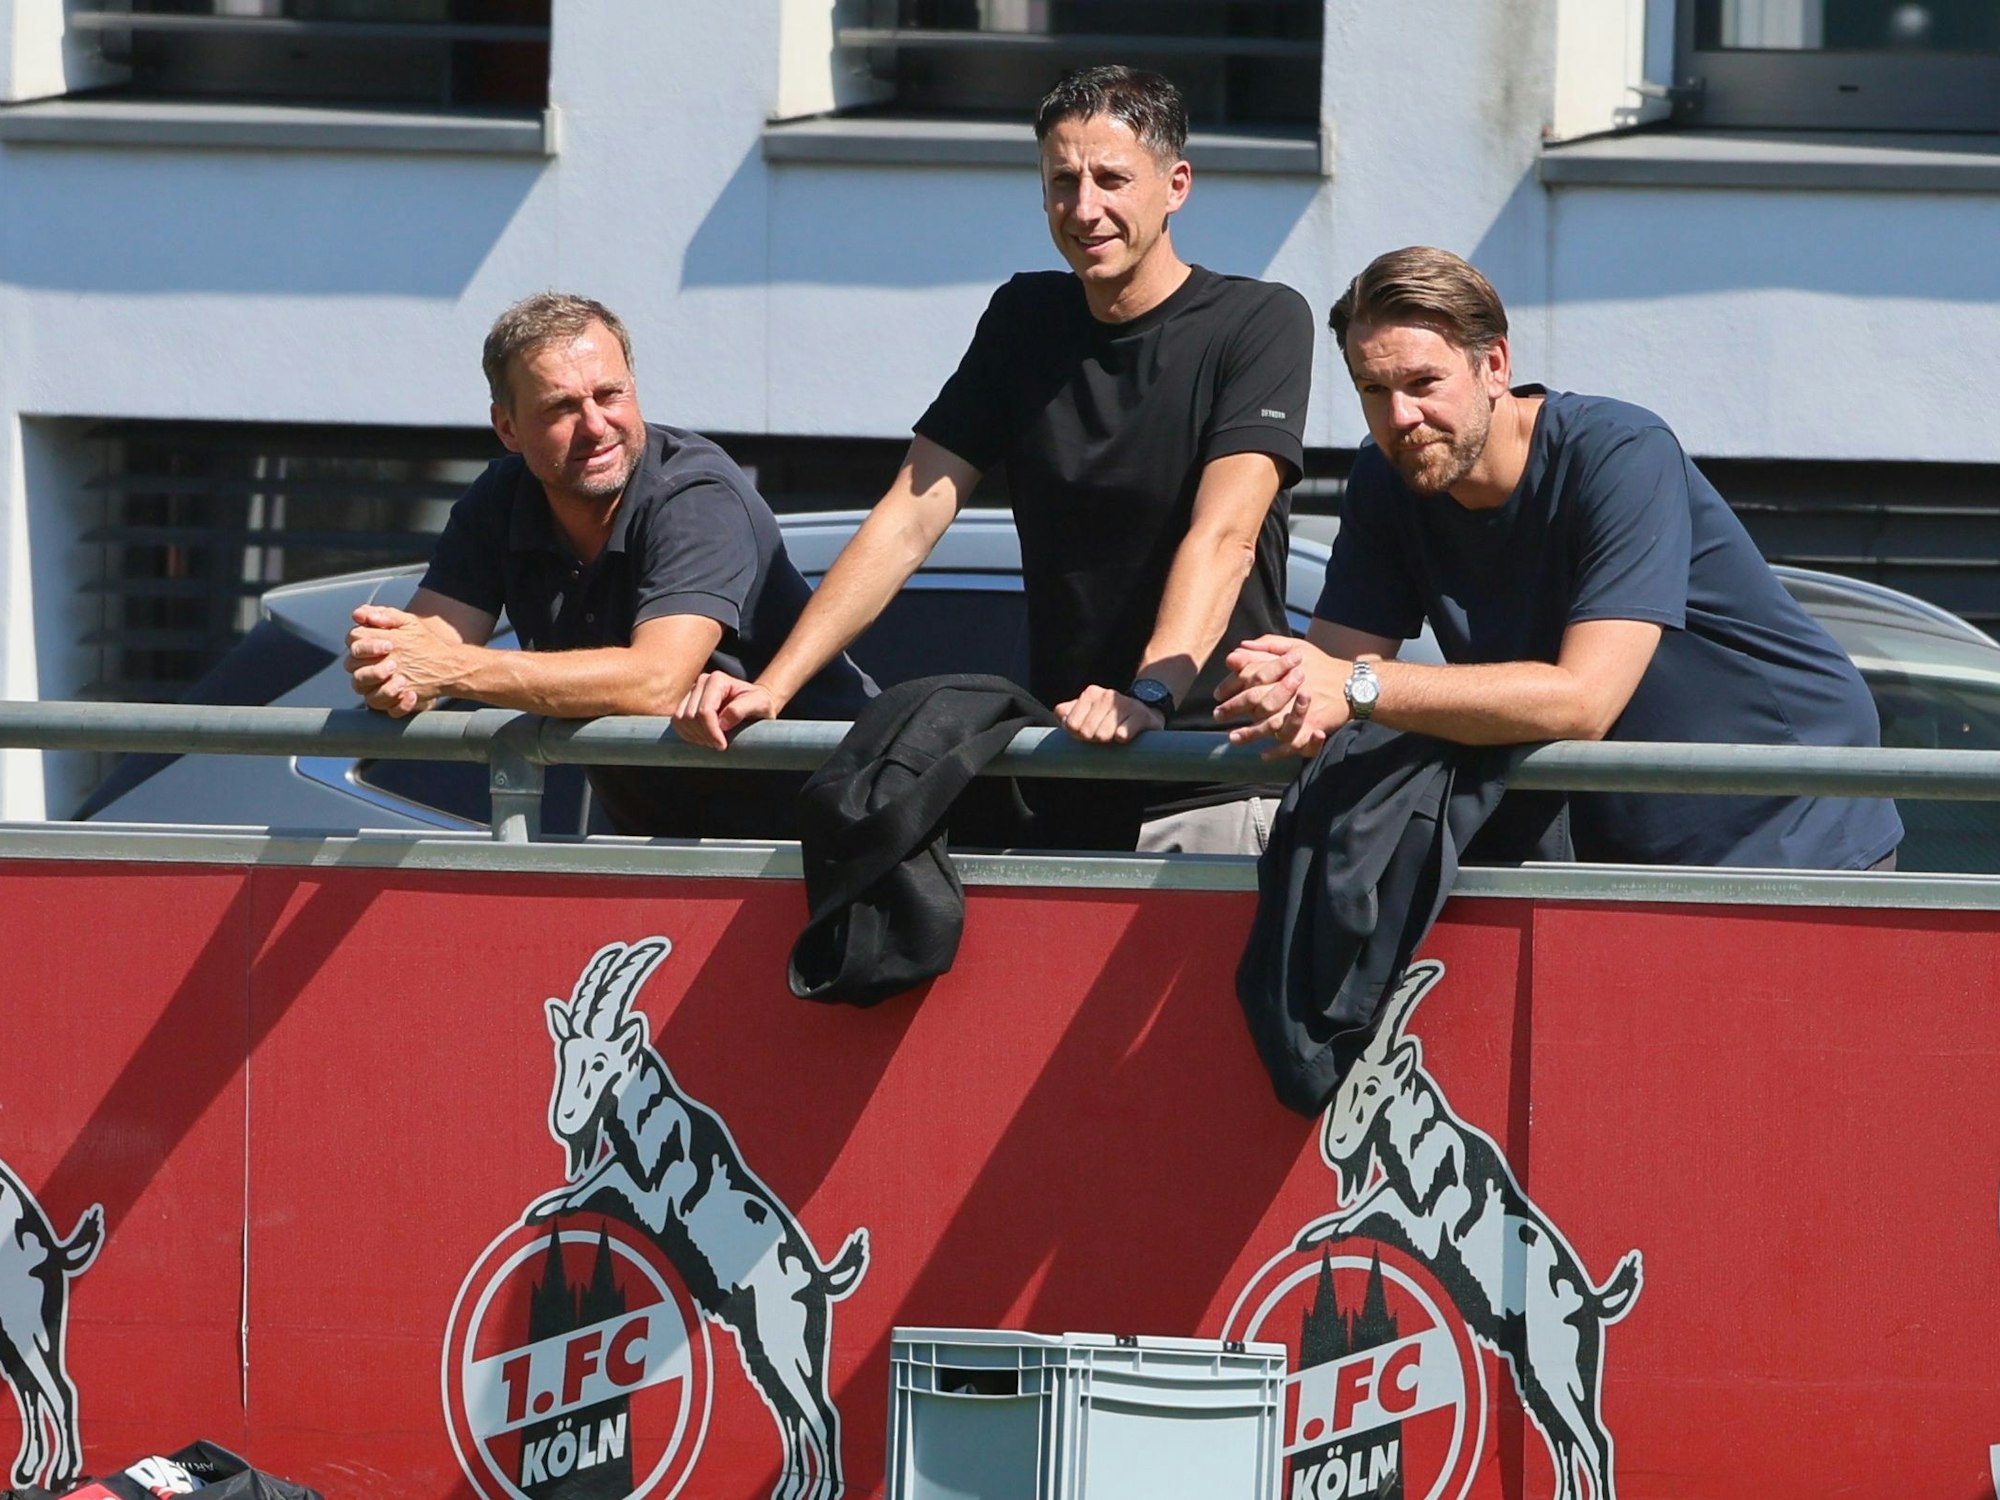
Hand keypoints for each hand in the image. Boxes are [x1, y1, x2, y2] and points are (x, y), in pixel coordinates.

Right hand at [345, 604, 451, 717]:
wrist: (445, 664)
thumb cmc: (421, 642)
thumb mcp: (408, 624)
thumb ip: (386, 616)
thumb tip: (359, 614)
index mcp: (367, 649)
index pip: (353, 645)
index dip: (367, 646)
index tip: (389, 644)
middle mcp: (367, 670)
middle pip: (354, 672)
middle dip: (372, 669)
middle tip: (394, 664)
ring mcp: (378, 689)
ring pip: (367, 695)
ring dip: (384, 689)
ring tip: (403, 681)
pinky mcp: (393, 705)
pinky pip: (389, 711)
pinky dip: (400, 705)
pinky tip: (412, 695)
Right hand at [673, 671, 780, 749]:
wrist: (754, 704)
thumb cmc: (759, 703)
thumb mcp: (760, 704)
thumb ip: (742, 709)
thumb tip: (722, 722)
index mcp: (717, 680)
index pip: (705, 711)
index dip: (711, 732)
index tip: (722, 745)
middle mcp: (701, 682)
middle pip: (690, 716)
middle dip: (704, 736)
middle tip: (719, 745)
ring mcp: (692, 692)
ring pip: (680, 720)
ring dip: (694, 736)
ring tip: (712, 742)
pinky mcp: (686, 703)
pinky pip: (676, 722)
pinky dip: (687, 735)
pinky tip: (703, 739)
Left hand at [1055, 684, 1164, 743]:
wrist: (1145, 711)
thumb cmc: (1109, 716)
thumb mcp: (1087, 710)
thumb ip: (1067, 712)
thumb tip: (1061, 716)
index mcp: (1090, 694)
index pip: (1072, 725)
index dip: (1078, 735)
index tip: (1088, 733)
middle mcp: (1107, 695)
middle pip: (1087, 732)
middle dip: (1093, 739)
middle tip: (1102, 735)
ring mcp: (1125, 704)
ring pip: (1103, 735)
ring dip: (1108, 741)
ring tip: (1114, 735)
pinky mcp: (1141, 715)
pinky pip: (1122, 735)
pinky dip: (1122, 739)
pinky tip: (1125, 736)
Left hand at [1217, 634, 1350, 758]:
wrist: (1353, 684)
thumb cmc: (1321, 665)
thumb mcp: (1297, 647)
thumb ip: (1268, 646)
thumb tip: (1240, 646)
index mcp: (1285, 670)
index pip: (1252, 676)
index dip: (1231, 686)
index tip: (1217, 695)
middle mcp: (1292, 688)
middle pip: (1257, 700)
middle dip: (1234, 708)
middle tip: (1217, 716)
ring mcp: (1302, 709)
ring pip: (1272, 724)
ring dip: (1251, 733)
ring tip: (1233, 738)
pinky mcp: (1313, 725)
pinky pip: (1294, 742)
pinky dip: (1278, 751)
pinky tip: (1263, 754)